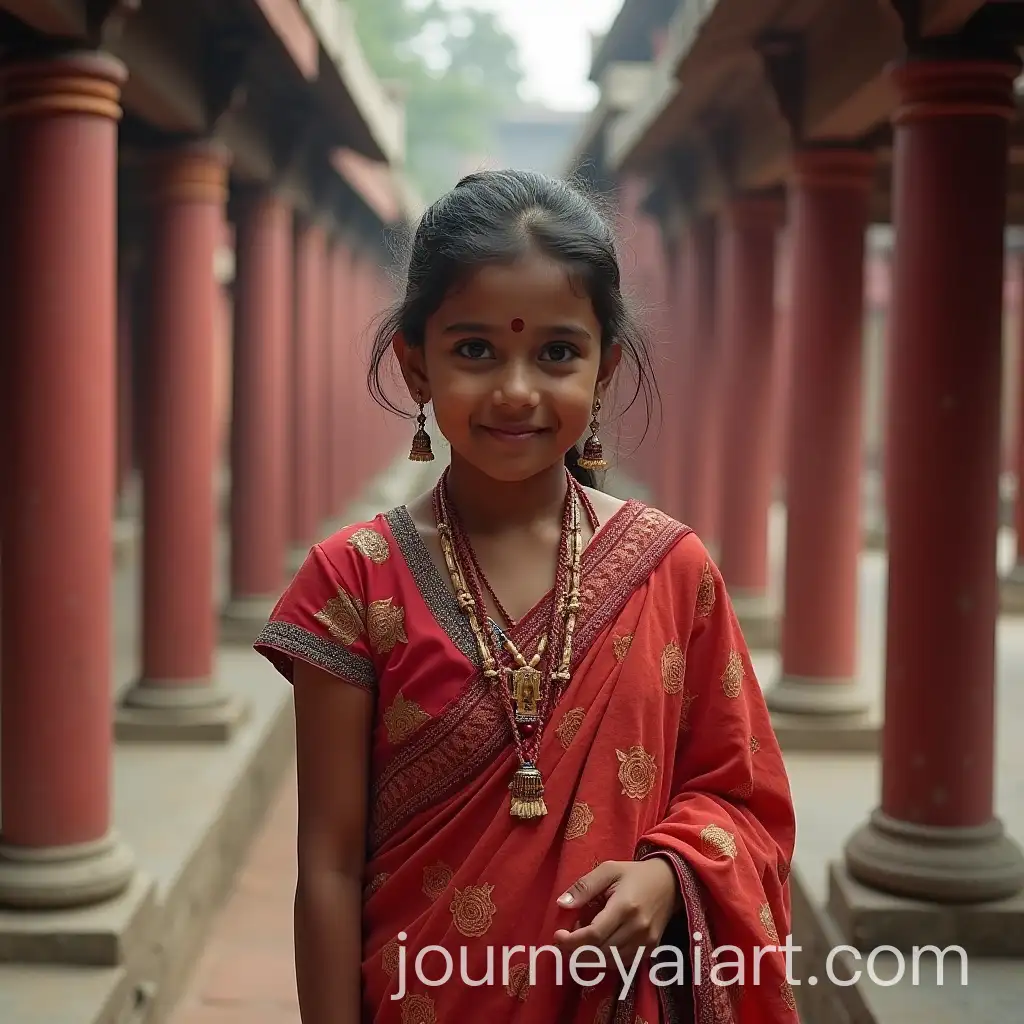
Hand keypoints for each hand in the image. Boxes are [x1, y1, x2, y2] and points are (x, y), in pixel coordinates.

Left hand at [553, 857, 681, 962]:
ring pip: (610, 962)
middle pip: (600, 952)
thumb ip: (584, 887)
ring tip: (580, 939)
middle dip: (576, 950)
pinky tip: (598, 946)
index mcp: (625, 907)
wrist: (670, 882)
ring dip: (589, 956)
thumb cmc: (635, 874)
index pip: (594, 935)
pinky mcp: (650, 950)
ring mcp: (646, 942)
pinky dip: (605, 959)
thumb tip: (562, 904)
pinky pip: (622, 964)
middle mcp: (638, 929)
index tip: (557, 936)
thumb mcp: (608, 870)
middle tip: (564, 940)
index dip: (572, 940)